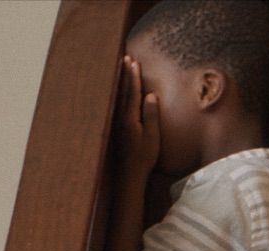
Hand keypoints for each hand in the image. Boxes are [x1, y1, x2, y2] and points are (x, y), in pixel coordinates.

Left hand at [115, 54, 160, 180]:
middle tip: (125, 58)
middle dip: (125, 74)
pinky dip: (119, 94)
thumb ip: (151, 115)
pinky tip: (119, 91)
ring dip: (121, 82)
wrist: (130, 175)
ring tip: (121, 68)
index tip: (133, 62)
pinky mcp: (117, 129)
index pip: (132, 92)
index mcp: (130, 118)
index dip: (133, 76)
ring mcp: (117, 123)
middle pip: (123, 92)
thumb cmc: (144, 157)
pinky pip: (117, 105)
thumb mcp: (152, 136)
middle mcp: (121, 118)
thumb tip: (150, 95)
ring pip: (118, 97)